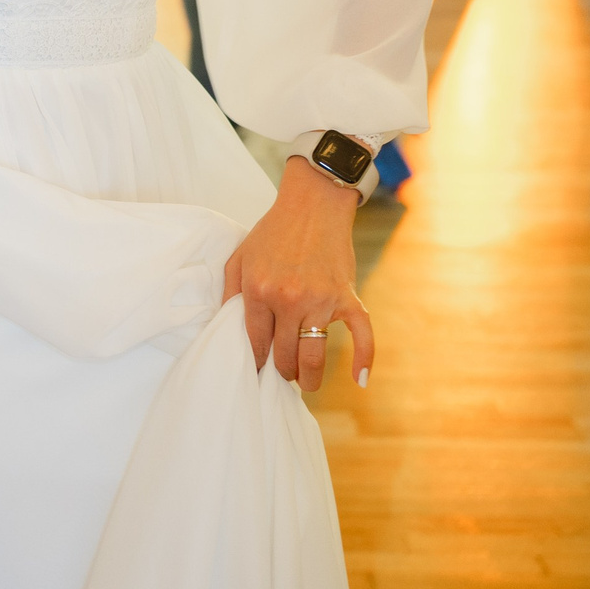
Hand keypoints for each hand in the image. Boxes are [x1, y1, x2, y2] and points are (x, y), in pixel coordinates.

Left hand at [223, 158, 371, 392]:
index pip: (255, 341)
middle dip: (281, 371)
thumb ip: (229, 292)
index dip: (256, 360)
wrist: (313, 205)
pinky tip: (360, 380)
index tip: (258, 371)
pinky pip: (361, 334)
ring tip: (306, 383)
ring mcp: (319, 300)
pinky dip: (364, 359)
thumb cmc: (273, 232)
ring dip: (309, 377)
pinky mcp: (346, 296)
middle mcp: (288, 299)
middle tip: (282, 374)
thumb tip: (225, 327)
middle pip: (283, 354)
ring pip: (313, 355)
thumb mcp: (239, 256)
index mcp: (258, 290)